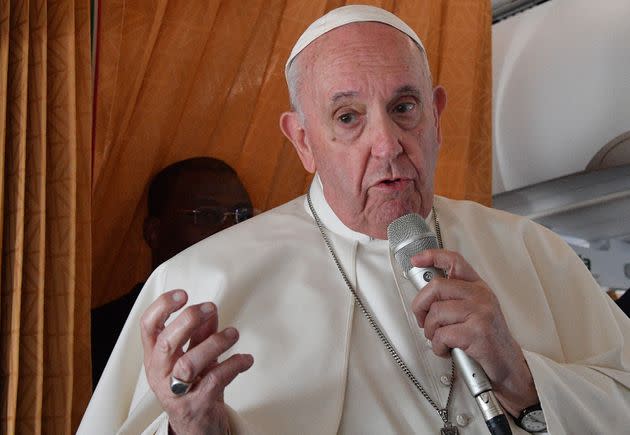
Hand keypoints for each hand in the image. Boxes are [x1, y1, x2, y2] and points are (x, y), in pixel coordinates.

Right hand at [140, 289, 253, 434]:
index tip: (182, 294)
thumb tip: (211, 310)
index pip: (148, 326)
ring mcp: (175, 391)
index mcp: (155, 356)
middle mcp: (160, 373)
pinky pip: (215, 380)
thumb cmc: (193, 387)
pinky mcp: (196, 404)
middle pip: (167, 342)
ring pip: (189, 363)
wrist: (196, 427)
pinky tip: (245, 359)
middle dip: (189, 320)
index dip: (162, 307)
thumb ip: (200, 334)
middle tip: (210, 308)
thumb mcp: (193, 355)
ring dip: (215, 343)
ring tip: (233, 334)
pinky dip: (234, 365)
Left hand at [410, 249, 537, 415]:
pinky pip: (442, 335)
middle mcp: (480, 295)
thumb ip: (453, 298)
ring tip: (440, 339)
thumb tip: (423, 295)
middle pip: (436, 287)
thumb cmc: (486, 339)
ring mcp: (480, 312)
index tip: (416, 260)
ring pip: (436, 313)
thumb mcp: (474, 310)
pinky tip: (447, 349)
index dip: (432, 256)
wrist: (508, 364)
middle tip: (422, 319)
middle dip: (420, 306)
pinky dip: (438, 346)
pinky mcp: (477, 332)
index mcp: (478, 287)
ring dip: (430, 331)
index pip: (454, 261)